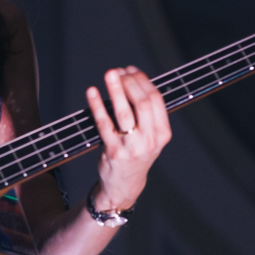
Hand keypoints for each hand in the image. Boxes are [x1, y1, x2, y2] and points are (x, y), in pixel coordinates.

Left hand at [86, 66, 171, 211]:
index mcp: (162, 133)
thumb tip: (131, 78)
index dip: (142, 81)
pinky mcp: (113, 152)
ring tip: (109, 73)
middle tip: (118, 72)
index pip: (155, 100)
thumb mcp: (150, 136)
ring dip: (116, 89)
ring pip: (124, 112)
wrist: (125, 184)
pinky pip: (104, 124)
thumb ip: (146, 113)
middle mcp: (149, 141)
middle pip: (142, 103)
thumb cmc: (136, 152)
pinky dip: (97, 106)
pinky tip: (92, 92)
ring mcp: (131, 147)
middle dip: (130, 83)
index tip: (131, 70)